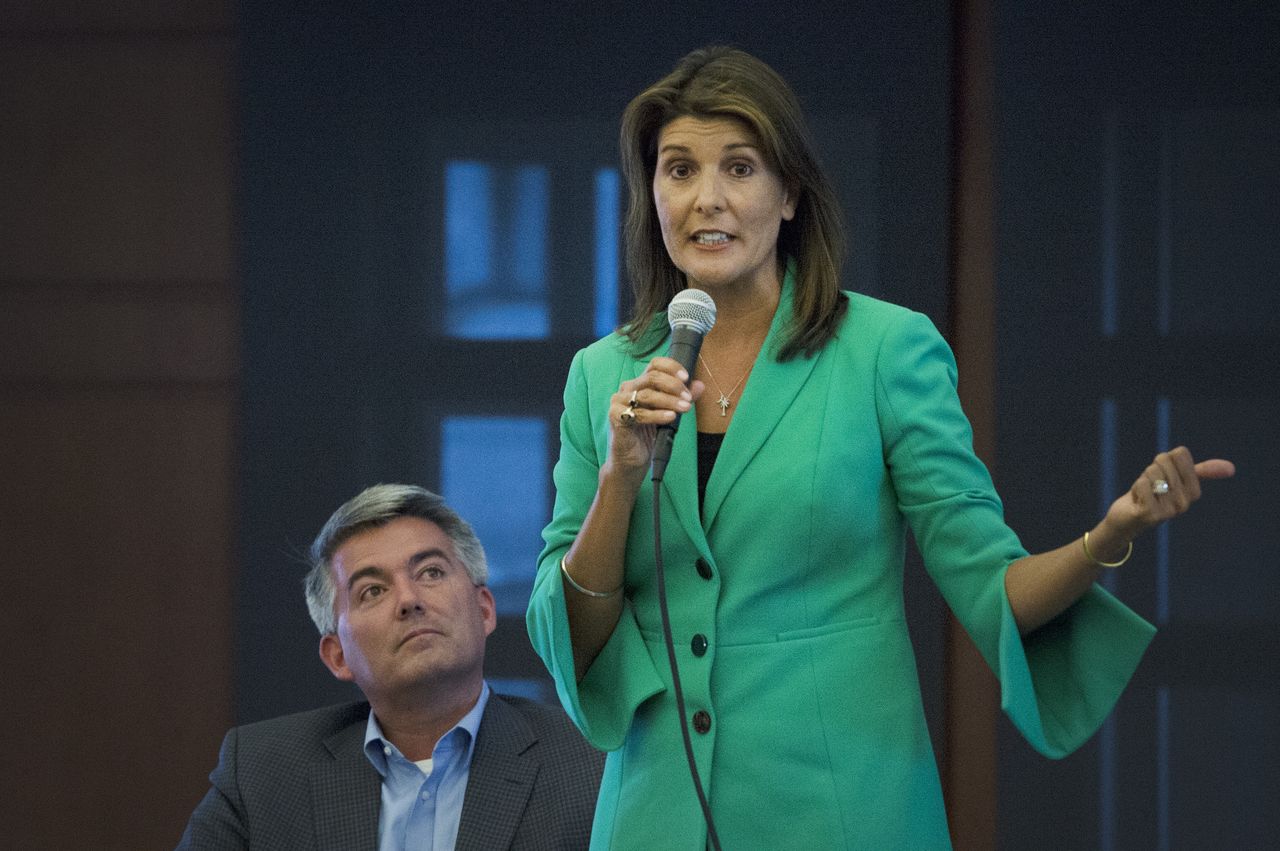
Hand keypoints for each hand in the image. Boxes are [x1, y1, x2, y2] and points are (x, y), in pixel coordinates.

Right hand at [607, 356, 703, 474]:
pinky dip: (657, 415)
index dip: (671, 367)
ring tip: (685, 408)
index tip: (687, 377)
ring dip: (669, 401)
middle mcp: (628, 388)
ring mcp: (619, 401)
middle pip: (652, 377)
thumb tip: (700, 385)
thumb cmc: (648, 434)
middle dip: (674, 386)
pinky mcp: (615, 416)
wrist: (632, 459)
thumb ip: (681, 398)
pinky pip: (639, 413)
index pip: (654, 364)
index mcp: (640, 383)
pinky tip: (670, 417)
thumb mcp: (668, 413)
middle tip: (688, 399)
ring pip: (647, 395)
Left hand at [1102, 446, 1234, 542]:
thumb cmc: (1150, 495)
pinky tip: (1137, 501)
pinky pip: (1142, 484)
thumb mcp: (1175, 479)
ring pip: (1152, 472)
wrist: (1126, 519)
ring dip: (1143, 480)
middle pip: (1163, 461)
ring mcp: (1168, 511)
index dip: (1164, 459)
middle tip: (1149, 487)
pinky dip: (1135, 487)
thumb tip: (1232, 468)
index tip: (1161, 475)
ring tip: (1143, 494)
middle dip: (1151, 470)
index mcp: (1194, 491)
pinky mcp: (1150, 515)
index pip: (1180, 454)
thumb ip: (1200, 470)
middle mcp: (1184, 503)